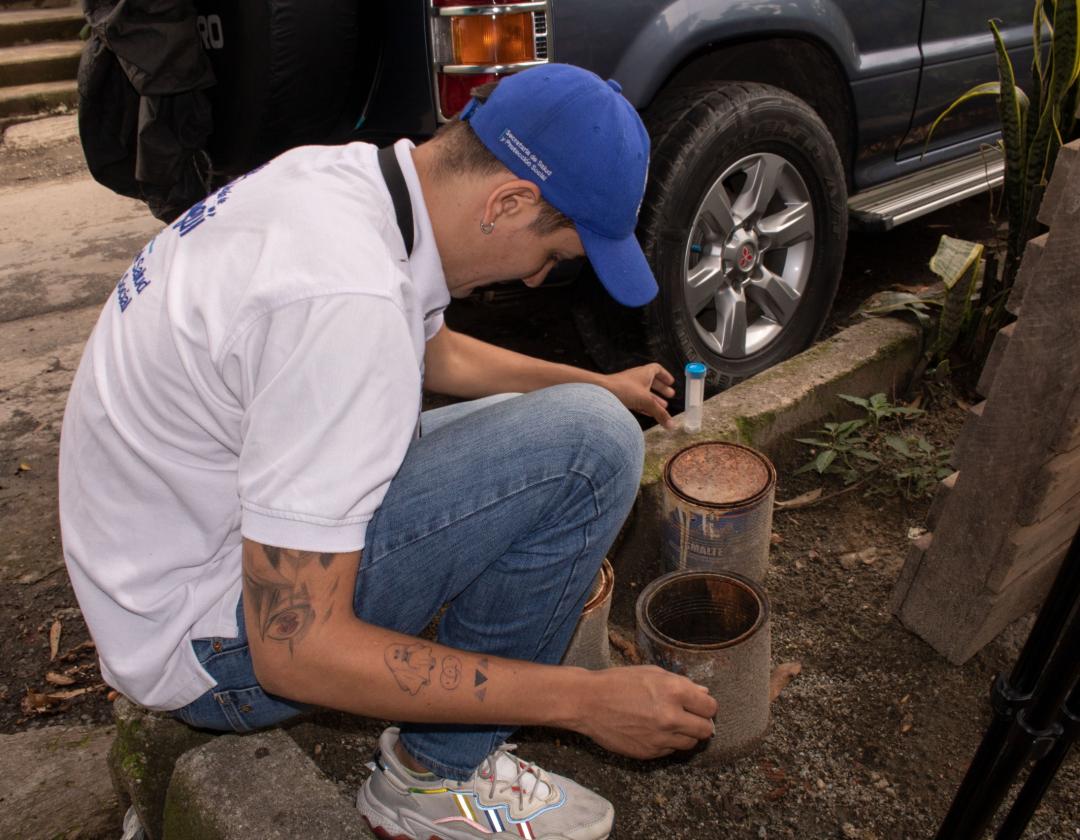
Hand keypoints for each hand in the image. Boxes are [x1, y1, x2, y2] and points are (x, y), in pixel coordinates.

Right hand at [570, 666, 717, 758]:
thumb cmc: (618, 682)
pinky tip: (654, 731)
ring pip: (690, 743)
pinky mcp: (649, 752)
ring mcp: (661, 738)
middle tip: (689, 717)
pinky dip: (668, 742)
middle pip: (705, 730)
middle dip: (700, 722)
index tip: (699, 705)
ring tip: (670, 724)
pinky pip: (670, 750)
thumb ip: (681, 683)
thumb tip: (703, 693)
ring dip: (685, 734)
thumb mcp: (651, 673)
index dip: (706, 706)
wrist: (588, 702)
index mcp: (674, 691)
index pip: (710, 707)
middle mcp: (671, 717)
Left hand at [602, 364, 676, 428]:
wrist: (601, 391)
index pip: (657, 369)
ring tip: (662, 407)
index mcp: (644, 373)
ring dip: (653, 399)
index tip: (671, 382)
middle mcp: (636, 378)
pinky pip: (636, 400)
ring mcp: (628, 387)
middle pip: (652, 382)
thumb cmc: (623, 388)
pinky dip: (643, 405)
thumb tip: (671, 424)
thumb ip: (659, 413)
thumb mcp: (646, 401)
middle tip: (670, 395)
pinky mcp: (621, 396)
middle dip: (661, 389)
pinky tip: (648, 412)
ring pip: (644, 392)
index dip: (665, 375)